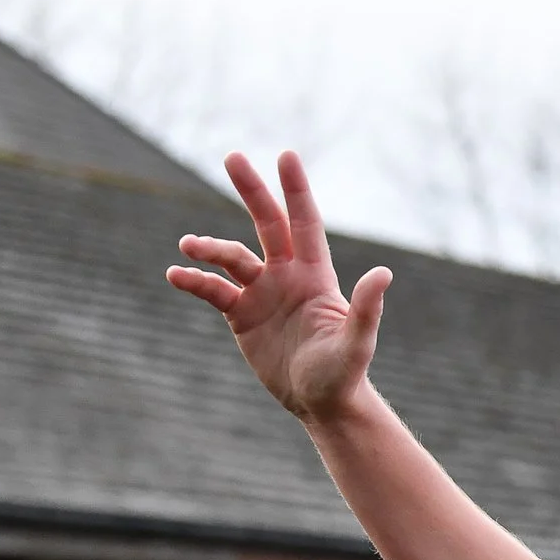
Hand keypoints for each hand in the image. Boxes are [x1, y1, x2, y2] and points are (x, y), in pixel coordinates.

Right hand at [166, 152, 390, 422]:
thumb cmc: (343, 374)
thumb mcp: (356, 343)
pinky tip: (175, 276)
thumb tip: (384, 273)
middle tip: (232, 157)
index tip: (286, 155)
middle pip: (267, 224)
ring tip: (189, 246)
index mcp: (316, 276)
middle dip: (252, 191)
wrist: (320, 404)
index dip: (296, 191)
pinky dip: (193, 281)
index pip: (305, 224)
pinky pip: (212, 290)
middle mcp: (287, 277)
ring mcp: (262, 293)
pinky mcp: (241, 315)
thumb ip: (366, 308)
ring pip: (231, 257)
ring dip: (210, 248)